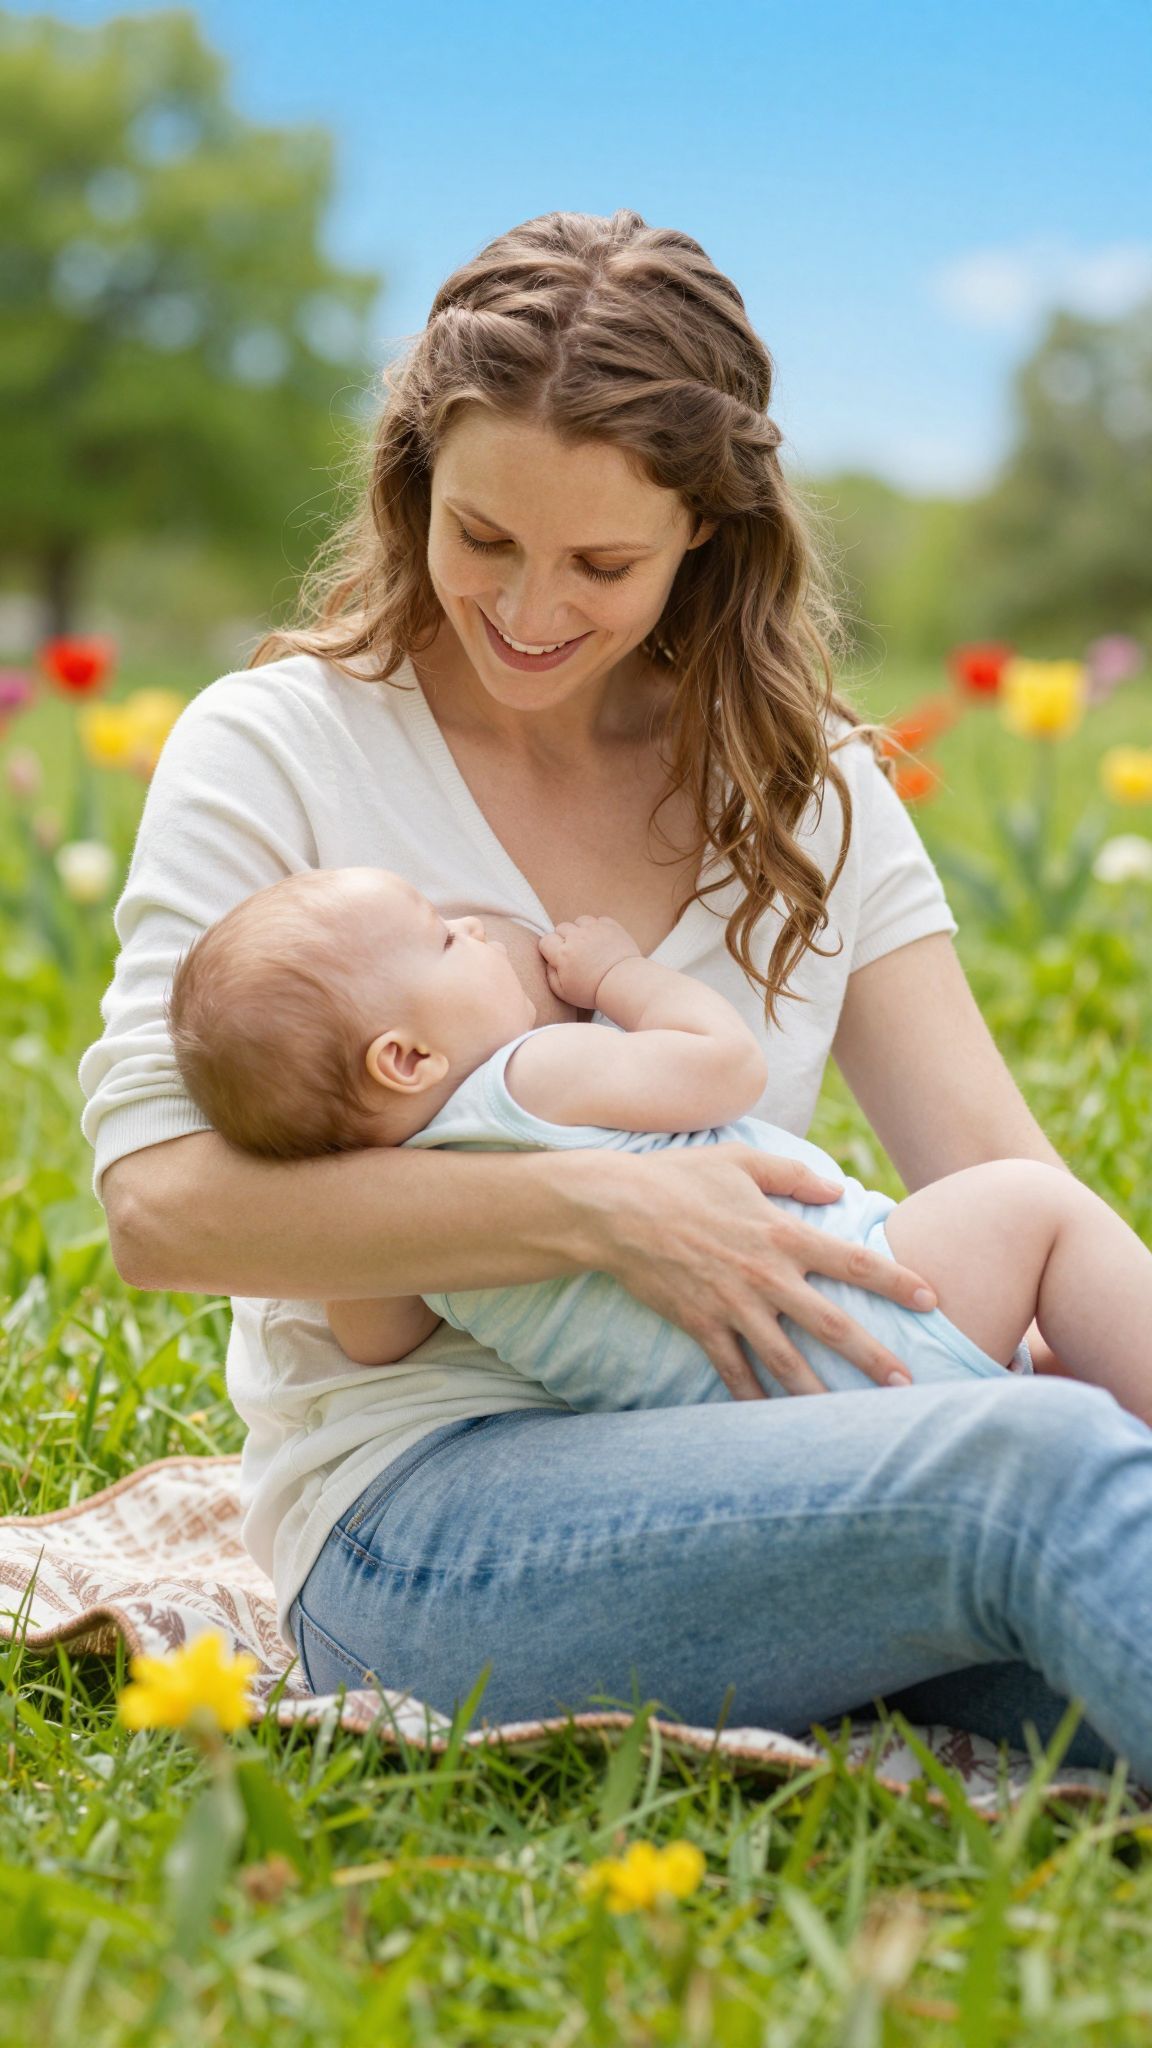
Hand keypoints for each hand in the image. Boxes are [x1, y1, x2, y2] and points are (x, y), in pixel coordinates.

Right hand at [538, 915, 642, 1011]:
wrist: (624, 985)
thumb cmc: (593, 992)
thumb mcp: (563, 992)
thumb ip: (550, 975)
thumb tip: (549, 962)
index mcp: (562, 953)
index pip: (546, 940)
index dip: (550, 949)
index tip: (558, 957)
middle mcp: (577, 937)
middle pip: (562, 928)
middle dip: (565, 939)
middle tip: (575, 953)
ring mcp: (595, 929)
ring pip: (580, 921)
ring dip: (581, 931)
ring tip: (589, 945)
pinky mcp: (611, 926)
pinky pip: (599, 921)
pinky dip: (599, 929)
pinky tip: (602, 942)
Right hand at [589, 1143, 937, 1399]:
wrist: (615, 1209)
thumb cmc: (679, 1176)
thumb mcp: (742, 1160)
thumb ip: (794, 1175)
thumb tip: (838, 1190)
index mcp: (783, 1233)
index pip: (853, 1262)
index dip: (896, 1280)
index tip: (931, 1299)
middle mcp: (765, 1275)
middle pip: (832, 1325)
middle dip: (875, 1357)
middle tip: (908, 1384)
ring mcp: (733, 1305)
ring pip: (787, 1360)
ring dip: (823, 1392)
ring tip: (852, 1419)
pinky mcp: (701, 1325)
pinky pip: (734, 1372)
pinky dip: (754, 1399)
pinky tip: (775, 1423)